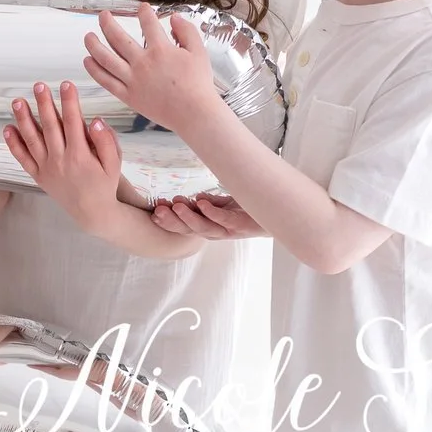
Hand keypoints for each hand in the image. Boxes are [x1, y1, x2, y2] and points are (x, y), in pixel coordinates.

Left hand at [3, 80, 123, 231]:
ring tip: (17, 101)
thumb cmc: (105, 184)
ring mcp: (47, 169)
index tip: (66, 84)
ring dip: (24, 120)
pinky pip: (23, 159)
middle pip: (50, 127)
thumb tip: (95, 121)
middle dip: (44, 104)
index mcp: (81, 155)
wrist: (92, 213)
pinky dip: (14, 144)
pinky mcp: (39, 176)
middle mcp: (61, 160)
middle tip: (38, 85)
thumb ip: (106, 141)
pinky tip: (8, 128)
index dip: (69, 102)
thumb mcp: (114, 163)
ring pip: (33, 140)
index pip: (74, 122)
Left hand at [83, 2, 221, 132]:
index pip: (147, 23)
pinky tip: (88, 61)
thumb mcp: (199, 52)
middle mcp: (143, 62)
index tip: (142, 8)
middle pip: (118, 37)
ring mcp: (133, 79)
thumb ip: (187, 31)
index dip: (144, 12)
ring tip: (88, 36)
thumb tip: (175, 18)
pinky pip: (106, 81)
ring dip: (94, 45)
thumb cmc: (198, 84)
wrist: (193, 113)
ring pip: (106, 58)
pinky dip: (95, 70)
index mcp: (161, 49)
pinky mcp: (128, 96)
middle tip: (103, 15)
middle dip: (107, 23)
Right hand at [149, 192, 266, 239]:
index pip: (185, 226)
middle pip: (190, 231)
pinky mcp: (242, 225)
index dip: (169, 221)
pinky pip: (225, 221)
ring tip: (176, 206)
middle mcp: (218, 232)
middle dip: (173, 222)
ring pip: (205, 229)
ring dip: (189, 218)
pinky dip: (212, 213)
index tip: (154, 211)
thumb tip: (194, 199)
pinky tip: (202, 203)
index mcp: (210, 227)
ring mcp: (230, 230)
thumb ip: (210, 203)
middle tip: (159, 211)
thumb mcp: (226, 204)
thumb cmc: (250, 210)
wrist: (277, 214)